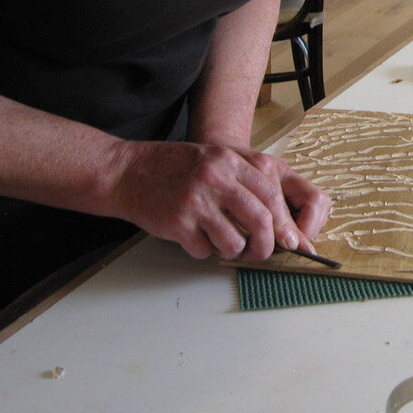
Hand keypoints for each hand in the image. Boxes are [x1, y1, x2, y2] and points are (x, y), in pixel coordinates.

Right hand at [103, 141, 331, 261]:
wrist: (125, 171)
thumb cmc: (173, 167)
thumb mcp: (213, 159)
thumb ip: (244, 179)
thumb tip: (277, 217)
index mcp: (228, 161)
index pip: (271, 195)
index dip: (283, 222)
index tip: (287, 240)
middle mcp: (215, 179)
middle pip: (261, 221)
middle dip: (265, 245)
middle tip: (259, 252)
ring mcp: (196, 202)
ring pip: (235, 242)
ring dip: (232, 250)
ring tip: (220, 241)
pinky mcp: (177, 223)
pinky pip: (204, 250)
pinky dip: (204, 250)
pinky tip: (193, 237)